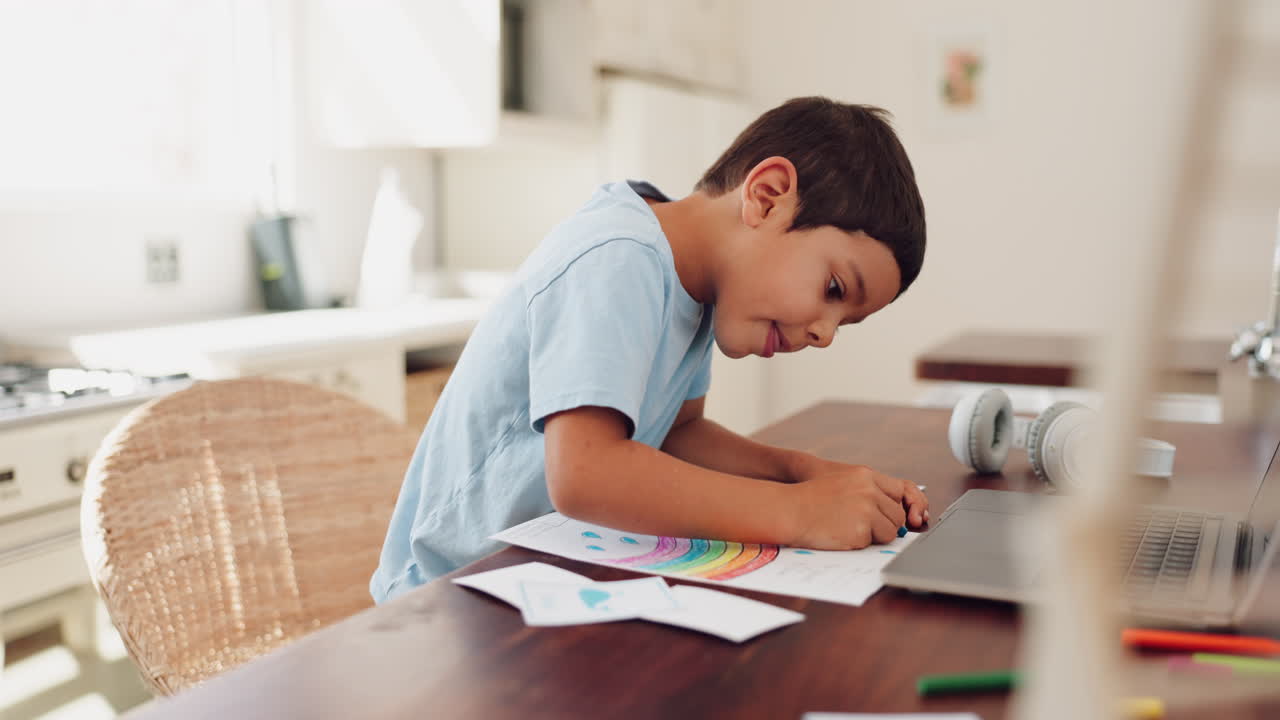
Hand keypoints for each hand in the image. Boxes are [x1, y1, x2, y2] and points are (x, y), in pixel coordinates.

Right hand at [786, 463, 928, 549]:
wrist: (789, 510)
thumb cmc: (811, 499)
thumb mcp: (842, 483)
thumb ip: (869, 492)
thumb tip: (901, 516)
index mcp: (865, 475)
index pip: (899, 491)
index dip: (899, 506)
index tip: (903, 517)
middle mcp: (869, 490)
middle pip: (897, 514)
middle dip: (885, 523)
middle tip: (861, 525)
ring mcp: (867, 510)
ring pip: (891, 531)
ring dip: (875, 535)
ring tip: (848, 528)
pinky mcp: (861, 530)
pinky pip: (874, 543)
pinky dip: (861, 543)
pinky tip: (841, 534)